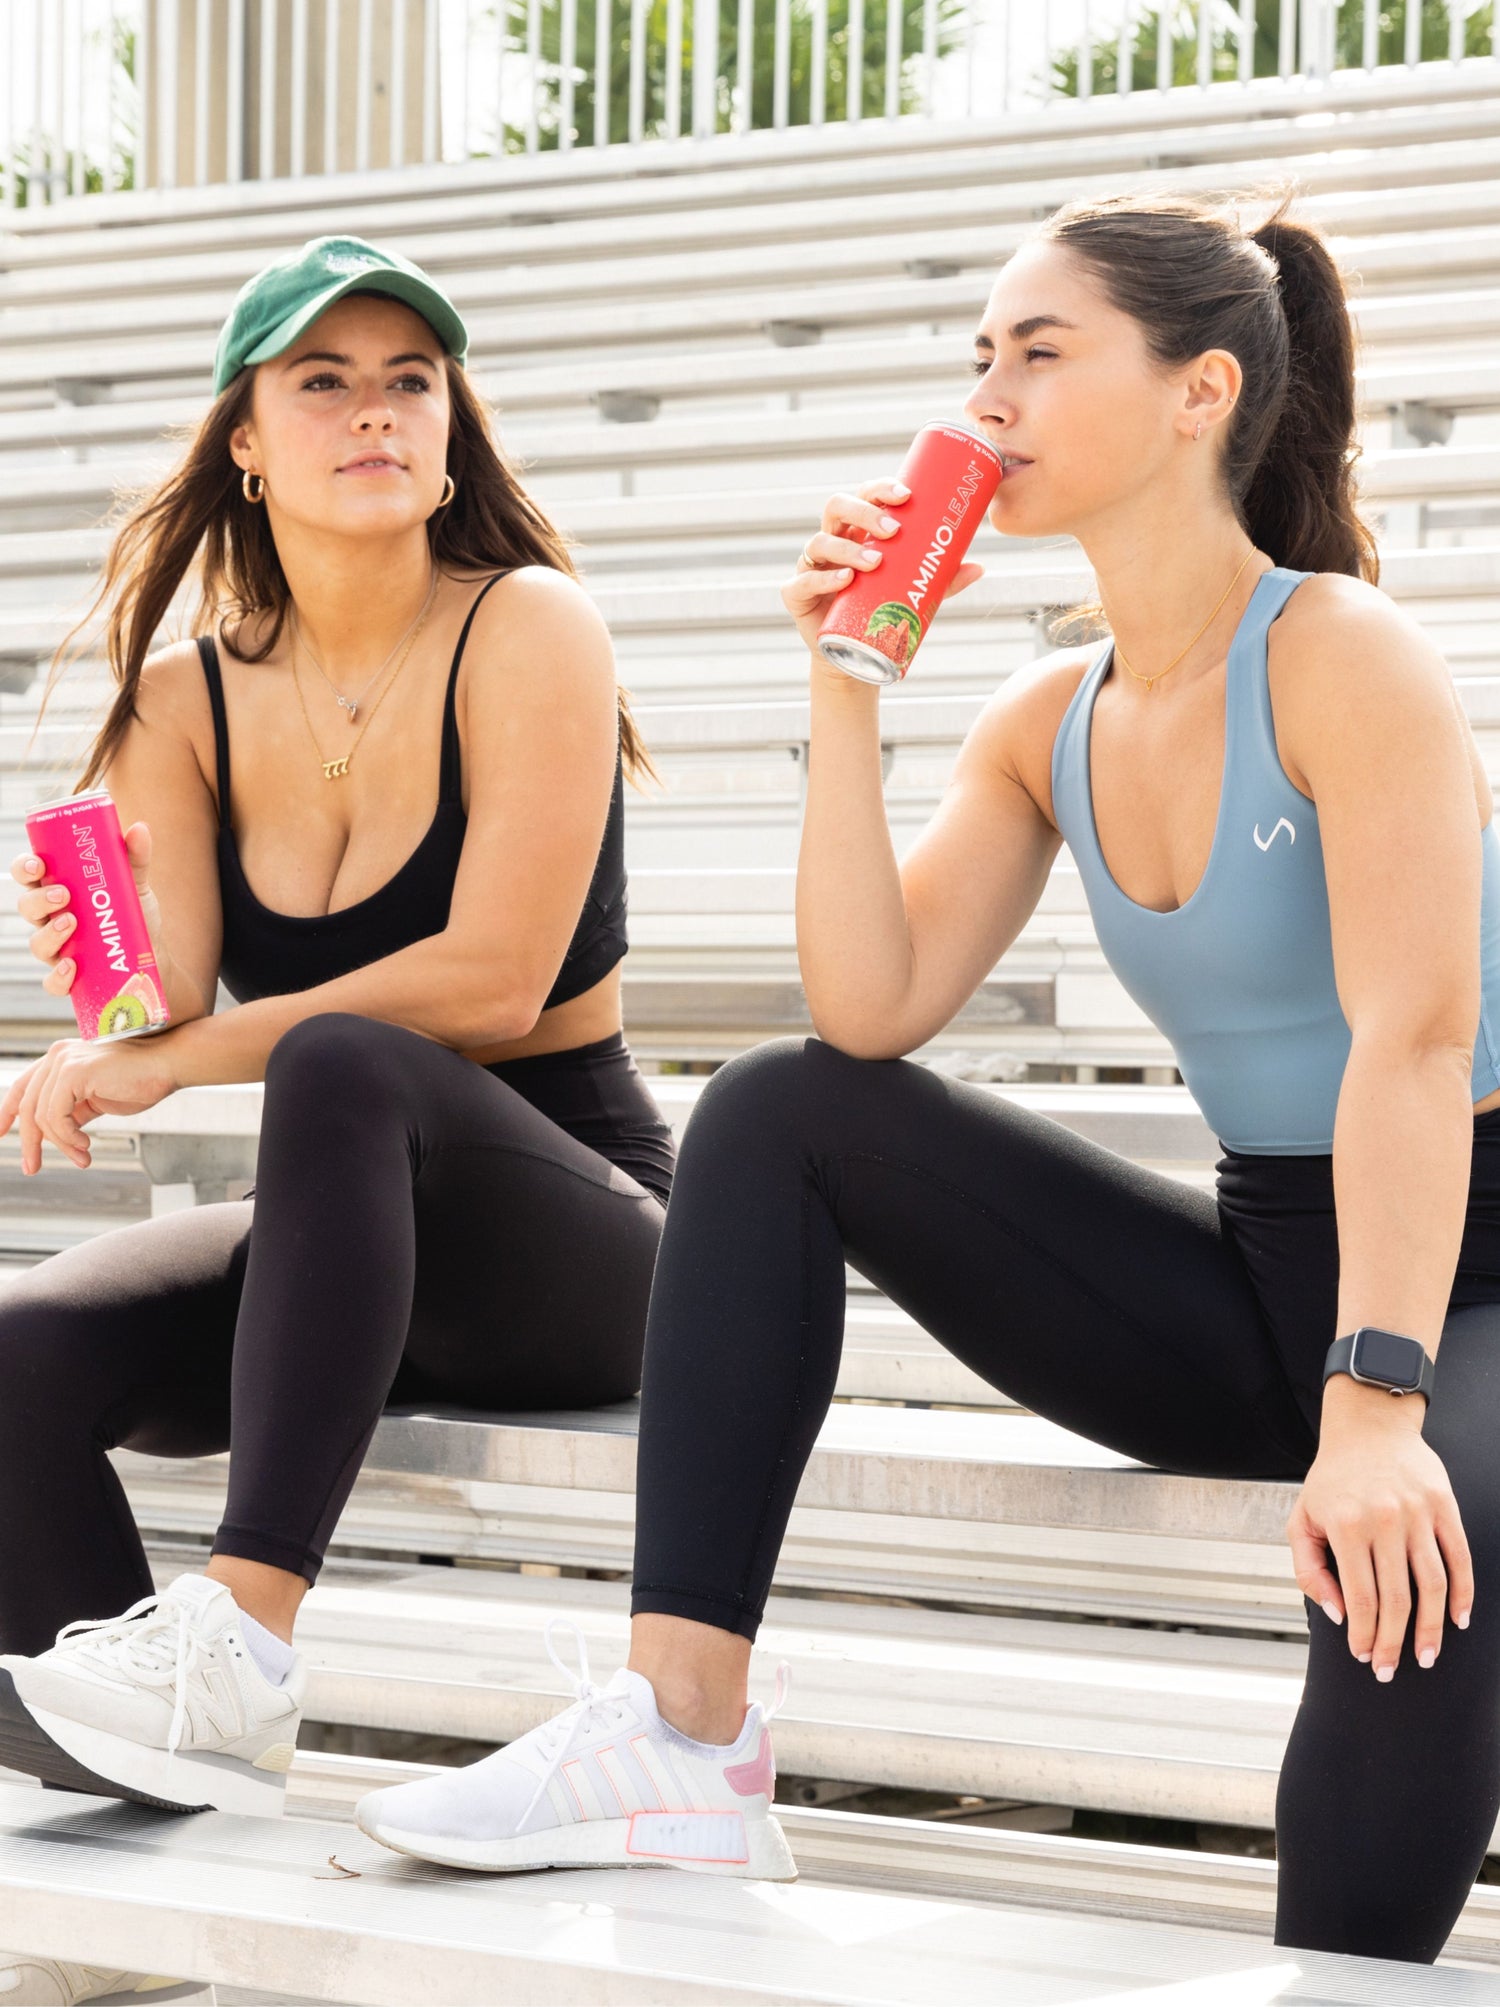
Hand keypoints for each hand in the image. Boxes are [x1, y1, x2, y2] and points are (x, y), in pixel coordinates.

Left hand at [0, 1030, 181, 1172]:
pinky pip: (55, 1117)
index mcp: (60, 1058)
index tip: (0, 1134)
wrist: (169, 1065)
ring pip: (42, 1117)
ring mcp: (63, 1062)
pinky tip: (85, 1145)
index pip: (22, 1087)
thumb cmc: (141, 1081)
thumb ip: (73, 1110)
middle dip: (29, 1142)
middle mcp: (56, 1056)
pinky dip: (67, 1137)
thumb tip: (55, 1133)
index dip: (6, 1112)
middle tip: (32, 1168)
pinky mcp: (73, 1072)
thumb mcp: (98, 1100)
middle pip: (27, 1106)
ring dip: (61, 1145)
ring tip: (82, 1157)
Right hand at [13, 821, 163, 1003]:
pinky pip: (53, 982)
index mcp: (58, 889)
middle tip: (63, 894)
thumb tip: (139, 828)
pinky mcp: (72, 977)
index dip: (24, 867)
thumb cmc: (134, 914)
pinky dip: (59, 977)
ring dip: (49, 933)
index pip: (28, 875)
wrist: (153, 958)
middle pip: (26, 907)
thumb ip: (135, 857)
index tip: (38, 863)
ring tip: (71, 923)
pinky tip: (73, 967)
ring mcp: (59, 949)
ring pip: (37, 943)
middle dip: (38, 899)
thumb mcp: (136, 883)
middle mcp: (51, 919)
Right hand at [782, 477, 985, 669]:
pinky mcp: (797, 596)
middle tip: (892, 529)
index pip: (863, 495)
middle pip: (837, 507)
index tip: (906, 495)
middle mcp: (831, 540)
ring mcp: (811, 566)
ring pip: (820, 542)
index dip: (880, 489)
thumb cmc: (882, 610)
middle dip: (864, 512)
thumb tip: (980, 566)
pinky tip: (845, 579)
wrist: (853, 655)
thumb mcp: (915, 592)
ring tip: (875, 563)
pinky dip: (825, 579)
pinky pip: (803, 582)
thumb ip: (943, 580)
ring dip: (848, 549)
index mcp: (856, 530)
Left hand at [1286, 1385, 1472, 1680]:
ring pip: (1432, 1586)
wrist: (1368, 1427)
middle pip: (1396, 1599)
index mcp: (1345, 1526)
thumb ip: (1309, 1570)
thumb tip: (1337, 1614)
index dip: (1364, 1634)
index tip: (1365, 1658)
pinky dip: (1462, 1595)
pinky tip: (1457, 1621)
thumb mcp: (1301, 1519)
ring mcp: (1418, 1514)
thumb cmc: (1331, 1480)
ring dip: (1431, 1629)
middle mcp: (1383, 1521)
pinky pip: (1459, 1559)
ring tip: (1425, 1657)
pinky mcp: (1444, 1507)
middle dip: (1394, 1643)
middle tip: (1392, 1672)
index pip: (1359, 1597)